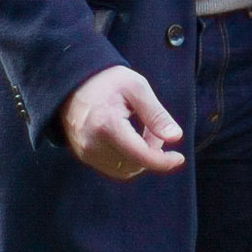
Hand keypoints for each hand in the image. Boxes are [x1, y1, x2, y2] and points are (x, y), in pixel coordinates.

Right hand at [61, 64, 185, 180]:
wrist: (73, 82)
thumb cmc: (108, 81)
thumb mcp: (137, 88)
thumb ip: (156, 114)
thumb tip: (176, 137)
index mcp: (107, 125)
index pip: (140, 155)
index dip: (163, 161)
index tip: (178, 158)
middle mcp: (93, 144)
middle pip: (135, 164)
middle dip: (153, 152)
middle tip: (155, 129)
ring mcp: (86, 152)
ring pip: (126, 169)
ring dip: (141, 157)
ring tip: (142, 132)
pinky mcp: (83, 156)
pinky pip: (114, 168)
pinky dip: (129, 159)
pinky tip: (130, 139)